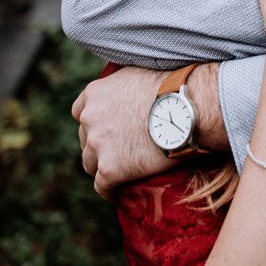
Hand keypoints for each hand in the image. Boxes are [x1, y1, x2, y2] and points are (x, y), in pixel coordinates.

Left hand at [71, 65, 174, 198]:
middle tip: (118, 151)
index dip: (93, 123)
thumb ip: (122, 83)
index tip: (105, 129)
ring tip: (119, 173)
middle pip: (86, 139)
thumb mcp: (137, 73)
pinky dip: (109, 190)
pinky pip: (102, 187)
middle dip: (98, 145)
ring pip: (90, 163)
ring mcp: (98, 145)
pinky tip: (117, 192)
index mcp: (94, 94)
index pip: (80, 113)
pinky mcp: (110, 169)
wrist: (185, 110)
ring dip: (102, 167)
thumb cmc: (171, 88)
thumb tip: (128, 89)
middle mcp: (90, 119)